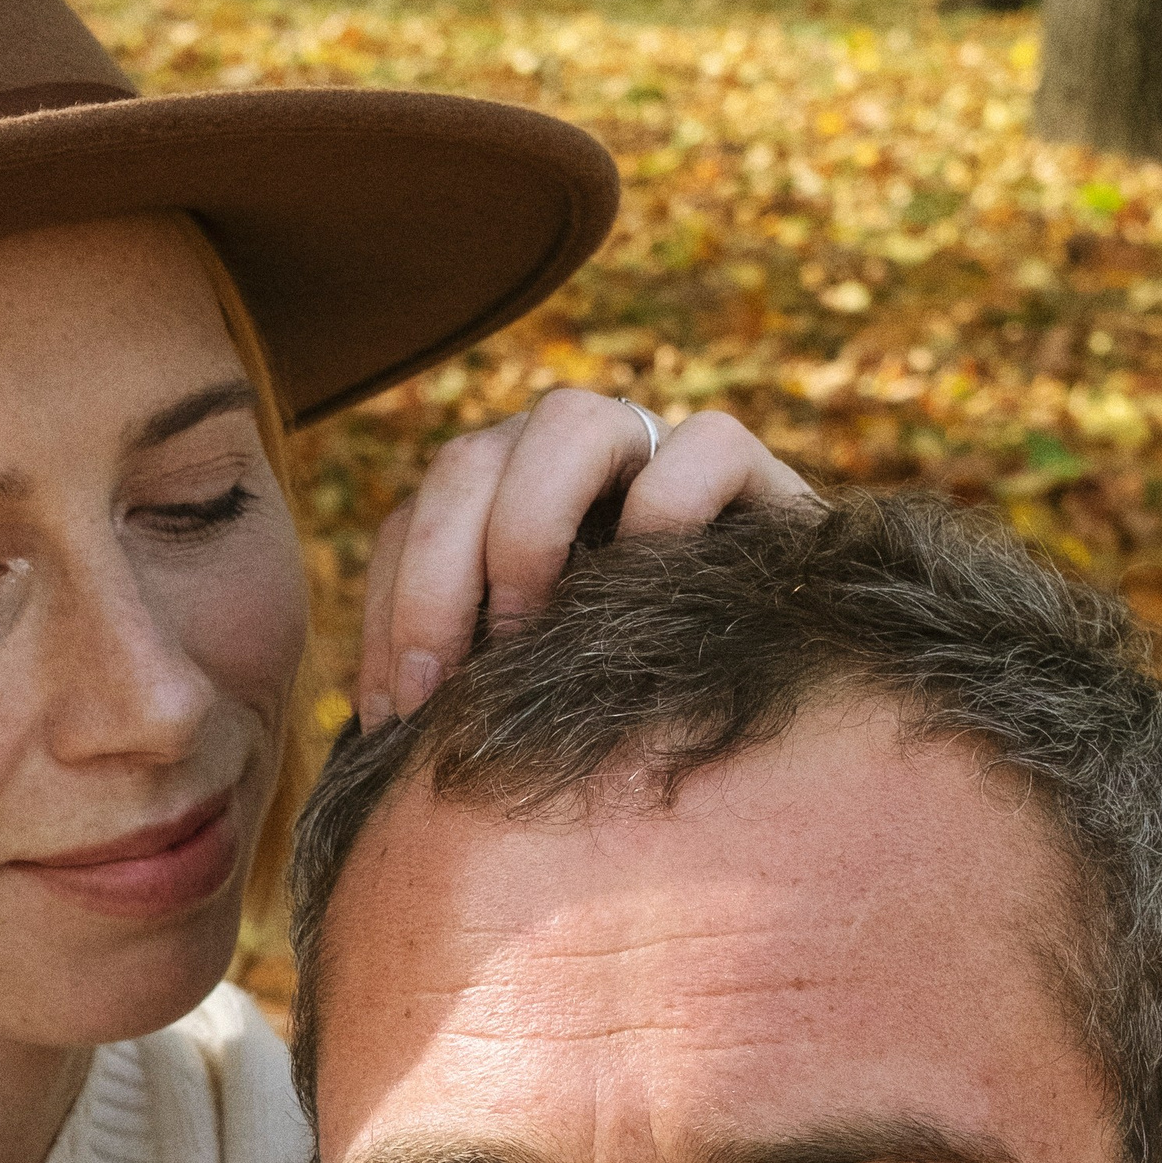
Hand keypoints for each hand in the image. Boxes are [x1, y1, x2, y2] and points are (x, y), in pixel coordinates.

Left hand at [355, 396, 815, 729]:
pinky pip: (703, 444)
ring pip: (571, 420)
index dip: (390, 610)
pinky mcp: (753, 474)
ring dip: (529, 528)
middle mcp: (568, 467)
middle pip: (469, 460)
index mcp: (501, 512)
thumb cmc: (628, 727)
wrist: (794, 722)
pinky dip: (668, 508)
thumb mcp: (521, 709)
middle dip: (436, 580)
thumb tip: (367, 742)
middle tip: (445, 690)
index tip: (393, 716)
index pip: (415, 521)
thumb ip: (459, 695)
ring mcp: (656, 456)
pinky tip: (650, 589)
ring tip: (535, 633)